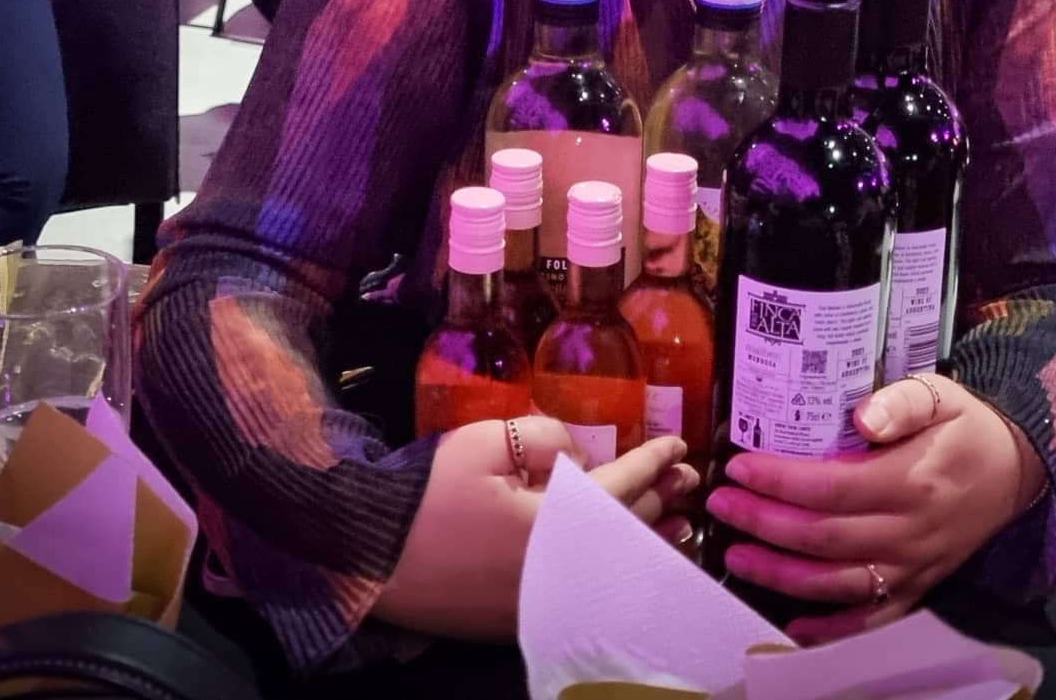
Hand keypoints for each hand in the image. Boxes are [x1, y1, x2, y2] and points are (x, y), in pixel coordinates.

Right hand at [374, 421, 695, 638]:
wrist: (366, 558)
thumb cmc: (425, 496)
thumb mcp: (483, 444)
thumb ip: (543, 439)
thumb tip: (579, 456)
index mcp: (555, 525)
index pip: (620, 487)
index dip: (652, 463)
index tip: (679, 444)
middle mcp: (559, 570)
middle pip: (624, 530)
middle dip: (660, 501)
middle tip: (689, 480)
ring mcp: (540, 599)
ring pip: (609, 564)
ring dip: (645, 538)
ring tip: (676, 522)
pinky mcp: (518, 616)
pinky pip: (584, 585)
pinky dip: (611, 563)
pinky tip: (621, 554)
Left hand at [706, 374, 1046, 643]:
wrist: (1016, 469)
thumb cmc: (967, 427)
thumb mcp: (942, 394)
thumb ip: (903, 401)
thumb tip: (861, 418)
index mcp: (913, 480)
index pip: (833, 487)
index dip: (781, 481)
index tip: (741, 467)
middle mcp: (911, 531)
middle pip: (824, 537)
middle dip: (764, 524)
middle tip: (722, 504)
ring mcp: (914, 566)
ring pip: (838, 583)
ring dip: (781, 575)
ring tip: (737, 555)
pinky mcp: (918, 587)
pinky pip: (872, 619)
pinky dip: (831, 628)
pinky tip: (792, 623)